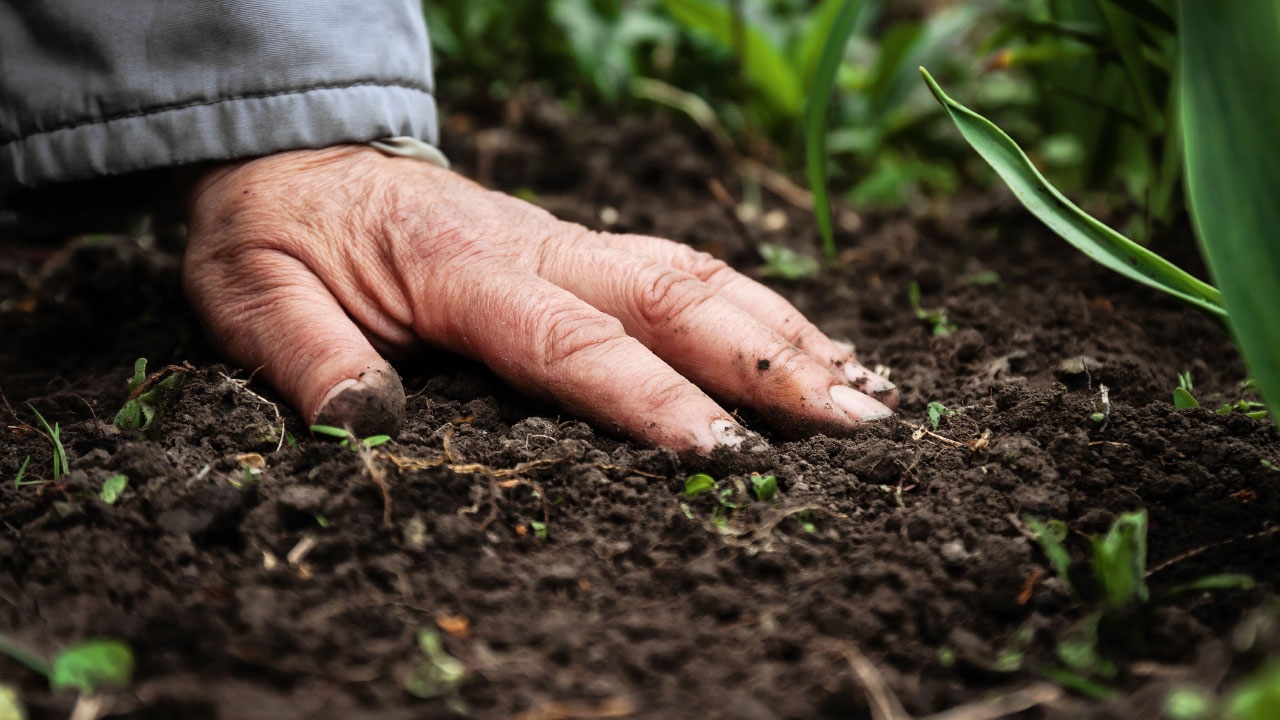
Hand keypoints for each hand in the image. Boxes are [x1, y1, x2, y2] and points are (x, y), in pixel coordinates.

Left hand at [181, 145, 894, 452]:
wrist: (299, 160)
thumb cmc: (280, 235)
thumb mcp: (254, 297)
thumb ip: (308, 359)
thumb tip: (367, 426)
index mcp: (461, 267)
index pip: (572, 342)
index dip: (651, 400)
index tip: (726, 457)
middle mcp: (539, 247)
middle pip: (674, 297)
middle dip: (770, 363)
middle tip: (860, 425)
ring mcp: (569, 242)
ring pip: (699, 276)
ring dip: (787, 333)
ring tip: (868, 391)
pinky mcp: (582, 248)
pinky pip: (685, 271)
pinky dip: (759, 309)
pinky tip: (809, 347)